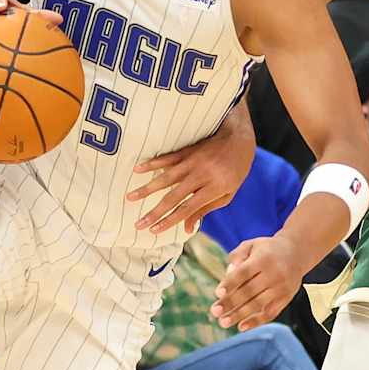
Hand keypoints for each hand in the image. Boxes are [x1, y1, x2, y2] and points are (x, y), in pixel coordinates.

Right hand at [128, 125, 253, 234]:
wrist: (239, 138)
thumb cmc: (235, 170)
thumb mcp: (227, 194)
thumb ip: (205, 210)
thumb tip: (187, 230)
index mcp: (214, 188)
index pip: (187, 209)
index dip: (169, 221)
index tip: (154, 231)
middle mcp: (201, 175)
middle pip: (173, 197)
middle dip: (154, 212)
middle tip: (137, 224)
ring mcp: (193, 161)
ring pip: (165, 178)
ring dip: (146, 189)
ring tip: (129, 198)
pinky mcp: (186, 150)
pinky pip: (166, 158)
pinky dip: (151, 164)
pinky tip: (137, 169)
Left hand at [212, 234, 301, 330]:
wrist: (297, 253)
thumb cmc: (267, 250)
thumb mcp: (252, 245)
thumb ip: (237, 255)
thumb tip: (228, 273)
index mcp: (264, 258)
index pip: (244, 272)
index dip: (231, 283)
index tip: (217, 293)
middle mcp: (275, 273)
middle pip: (249, 291)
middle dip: (231, 303)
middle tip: (215, 312)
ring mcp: (282, 288)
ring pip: (258, 304)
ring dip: (240, 315)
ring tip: (223, 322)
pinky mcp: (286, 298)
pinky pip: (270, 313)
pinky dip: (256, 321)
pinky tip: (241, 327)